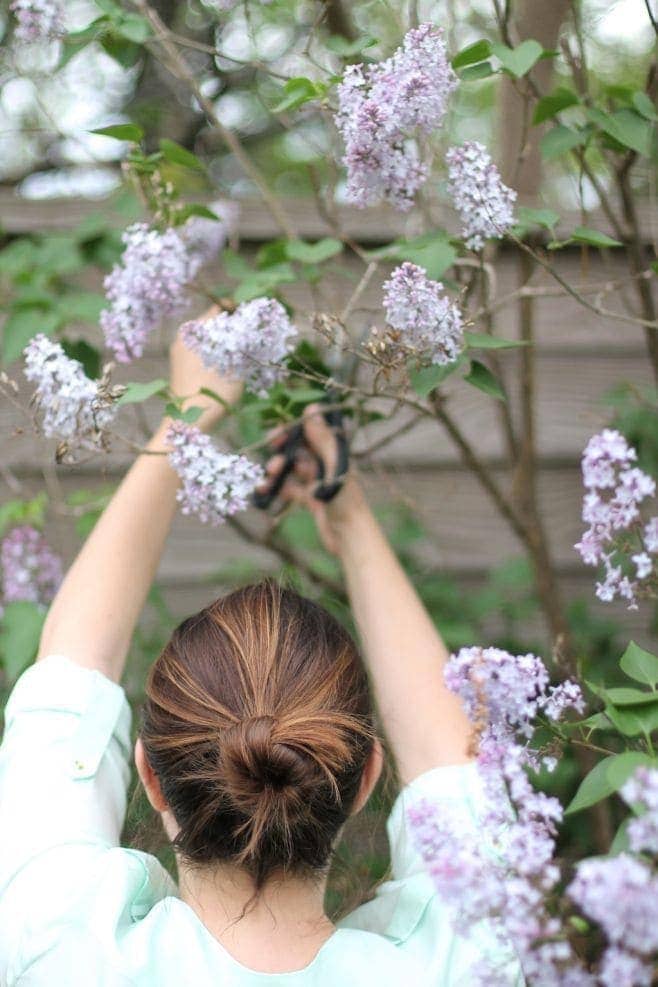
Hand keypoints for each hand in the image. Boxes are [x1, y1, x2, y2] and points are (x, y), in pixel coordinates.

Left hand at [168, 306, 242, 430]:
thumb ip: (245, 347)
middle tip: (253, 335)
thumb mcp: (235, 368)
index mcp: (194, 331)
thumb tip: (257, 332)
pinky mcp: (181, 365)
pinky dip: (216, 352)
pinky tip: (229, 364)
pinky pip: (202, 349)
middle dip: (233, 327)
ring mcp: (180, 351)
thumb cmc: (212, 395)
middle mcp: (184, 336)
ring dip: (226, 341)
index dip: (239, 311)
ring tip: (244, 351)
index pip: (220, 308)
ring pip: (208, 337)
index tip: (254, 319)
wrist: (187, 422)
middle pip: (214, 322)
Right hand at [258, 404, 365, 554]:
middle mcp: (327, 464)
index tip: (278, 432)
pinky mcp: (311, 499)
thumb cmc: (347, 501)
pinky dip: (278, 487)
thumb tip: (311, 409)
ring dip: (278, 468)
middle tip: (270, 448)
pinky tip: (264, 490)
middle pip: (301, 448)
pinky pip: (290, 488)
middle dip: (283, 447)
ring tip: (269, 476)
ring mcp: (318, 481)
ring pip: (293, 467)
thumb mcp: (334, 466)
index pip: (313, 431)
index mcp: (336, 452)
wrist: (349, 538)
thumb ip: (323, 439)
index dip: (295, 429)